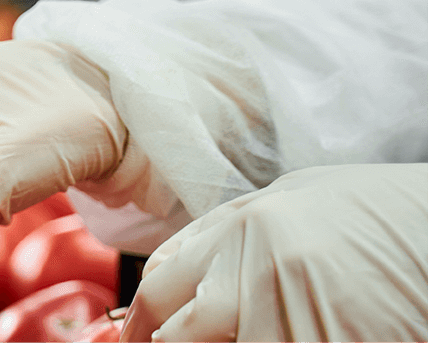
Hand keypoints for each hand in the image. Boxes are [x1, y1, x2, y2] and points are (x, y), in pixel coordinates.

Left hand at [122, 163, 427, 341]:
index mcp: (240, 229)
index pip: (157, 289)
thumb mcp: (296, 200)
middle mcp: (253, 276)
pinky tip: (317, 331)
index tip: (143, 333)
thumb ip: (228, 233)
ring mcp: (287, 322)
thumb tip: (176, 270)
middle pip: (176, 339)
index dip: (144, 320)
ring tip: (281, 324)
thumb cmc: (384, 214)